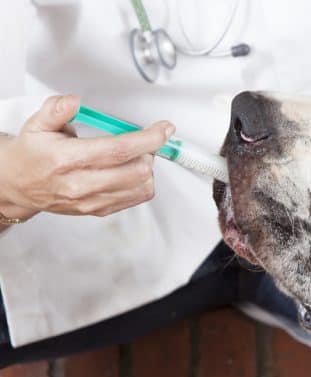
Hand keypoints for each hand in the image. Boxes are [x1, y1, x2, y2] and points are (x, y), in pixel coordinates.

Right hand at [0, 94, 174, 220]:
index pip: (119, 150)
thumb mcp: (37, 125)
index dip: (148, 139)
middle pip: (137, 171)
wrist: (16, 186)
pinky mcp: (97, 210)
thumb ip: (56, 110)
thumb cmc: (30, 155)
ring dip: (148, 169)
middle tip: (147, 140)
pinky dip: (142, 184)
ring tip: (137, 156)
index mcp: (67, 159)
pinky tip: (132, 171)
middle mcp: (81, 184)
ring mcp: (90, 200)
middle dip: (150, 152)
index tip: (163, 129)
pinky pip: (134, 200)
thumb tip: (74, 101)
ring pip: (141, 188)